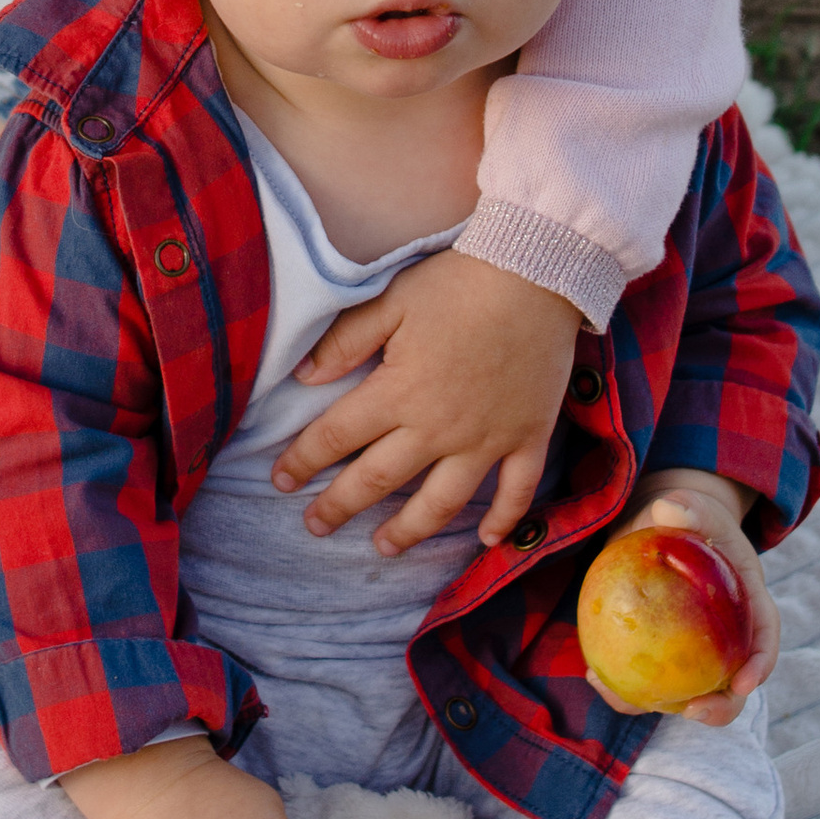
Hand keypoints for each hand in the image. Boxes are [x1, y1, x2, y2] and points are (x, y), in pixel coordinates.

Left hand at [273, 249, 580, 554]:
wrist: (538, 272)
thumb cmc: (459, 282)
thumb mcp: (392, 300)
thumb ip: (345, 341)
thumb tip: (303, 377)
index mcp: (399, 391)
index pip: (336, 436)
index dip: (303, 460)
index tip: (281, 480)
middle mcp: (438, 427)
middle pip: (379, 479)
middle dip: (340, 506)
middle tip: (315, 526)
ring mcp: (487, 438)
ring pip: (441, 501)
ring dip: (409, 530)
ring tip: (383, 547)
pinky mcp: (528, 435)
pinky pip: (516, 490)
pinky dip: (503, 520)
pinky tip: (486, 541)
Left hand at [625, 472, 777, 728]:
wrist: (662, 527)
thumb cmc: (686, 518)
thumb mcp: (693, 507)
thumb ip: (688, 507)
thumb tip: (668, 509)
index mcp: (748, 604)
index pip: (764, 636)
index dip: (762, 664)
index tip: (745, 684)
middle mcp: (726, 638)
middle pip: (733, 683)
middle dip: (720, 707)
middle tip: (693, 712)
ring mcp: (693, 653)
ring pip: (685, 692)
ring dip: (659, 705)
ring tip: (624, 699)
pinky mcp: (660, 656)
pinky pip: (646, 679)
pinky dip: (624, 685)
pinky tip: (594, 675)